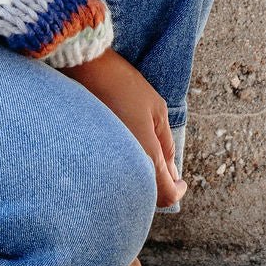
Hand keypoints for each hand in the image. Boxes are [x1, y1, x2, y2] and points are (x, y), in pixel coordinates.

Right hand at [61, 47, 187, 207]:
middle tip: (165, 168)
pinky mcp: (92, 154)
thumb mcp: (157, 110)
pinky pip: (113, 172)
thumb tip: (172, 172)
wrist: (85, 69)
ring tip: (145, 156)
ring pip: (128, 185)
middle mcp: (123, 165)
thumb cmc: (124, 85)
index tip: (181, 180)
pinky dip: (124, 169)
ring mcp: (105, 161)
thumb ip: (166, 144)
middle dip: (160, 187)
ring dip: (141, 178)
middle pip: (146, 195)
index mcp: (145, 155)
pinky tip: (126, 151)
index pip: (166, 194)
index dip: (178, 190)